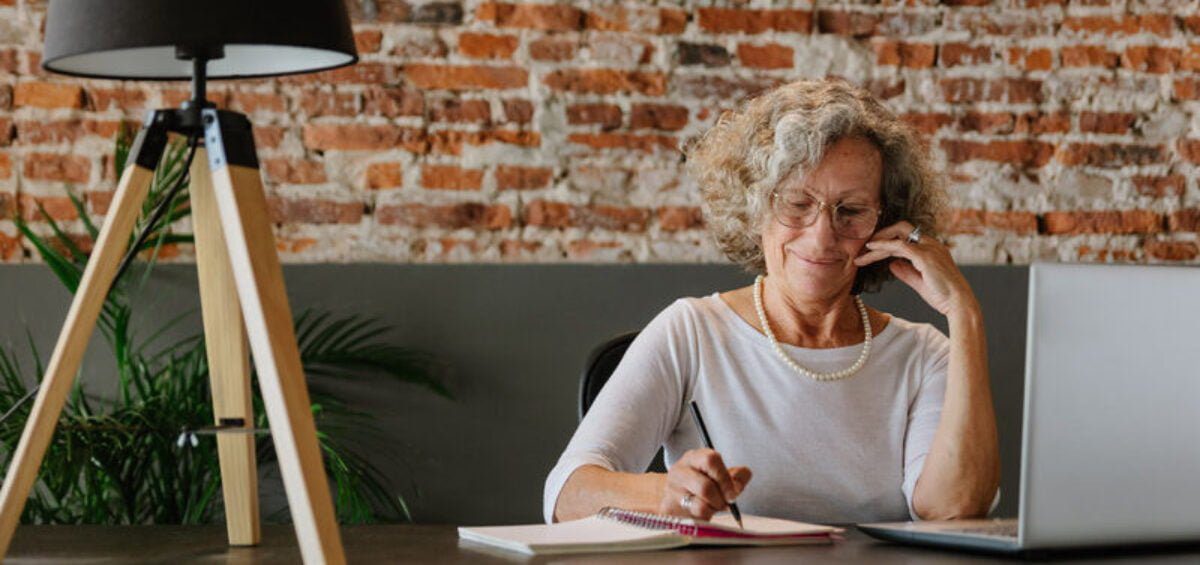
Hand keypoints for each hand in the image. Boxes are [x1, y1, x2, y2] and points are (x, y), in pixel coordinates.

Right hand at [658, 448, 751, 520]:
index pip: (711, 459)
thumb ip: (735, 476)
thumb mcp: (719, 477)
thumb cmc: (700, 486)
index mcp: (695, 458)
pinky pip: (693, 517)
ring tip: (714, 507)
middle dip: (720, 499)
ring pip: (699, 504)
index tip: (732, 493)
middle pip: (705, 486)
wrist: (675, 500)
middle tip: (725, 503)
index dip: (725, 478)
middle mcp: (680, 470)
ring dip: (713, 509)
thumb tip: (745, 474)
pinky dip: (705, 518)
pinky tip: (704, 513)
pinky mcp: (669, 507)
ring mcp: (672, 489)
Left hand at [853, 221, 977, 316]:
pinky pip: (900, 245)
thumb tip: (891, 265)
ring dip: (877, 244)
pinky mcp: (925, 256)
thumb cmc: (943, 295)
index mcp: (932, 248)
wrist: (959, 303)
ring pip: (897, 237)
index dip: (888, 240)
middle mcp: (931, 244)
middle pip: (901, 228)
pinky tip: (870, 249)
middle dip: (881, 234)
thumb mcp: (920, 282)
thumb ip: (906, 272)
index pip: (906, 236)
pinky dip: (883, 245)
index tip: (872, 249)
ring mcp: (929, 248)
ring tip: (861, 253)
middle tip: (863, 247)